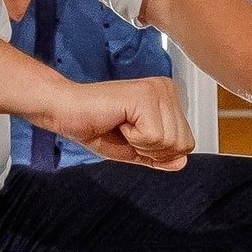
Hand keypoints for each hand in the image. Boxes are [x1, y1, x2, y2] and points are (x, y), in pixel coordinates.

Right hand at [33, 77, 191, 170]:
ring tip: (122, 125)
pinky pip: (153, 136)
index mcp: (168, 98)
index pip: (186, 143)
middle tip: (126, 132)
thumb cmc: (94, 125)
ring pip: (170, 141)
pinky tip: (119, 121)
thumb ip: (159, 156)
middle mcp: (167, 89)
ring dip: (140, 143)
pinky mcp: (145, 95)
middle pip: (182, 144)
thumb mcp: (134, 149)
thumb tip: (181, 162)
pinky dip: (133, 139)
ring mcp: (157, 90)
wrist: (65, 111)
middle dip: (151, 149)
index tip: (133, 137)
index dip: (158, 153)